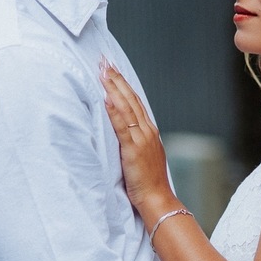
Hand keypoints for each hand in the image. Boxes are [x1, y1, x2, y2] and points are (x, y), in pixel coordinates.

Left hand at [99, 60, 174, 216]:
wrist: (158, 199)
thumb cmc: (149, 182)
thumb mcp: (143, 156)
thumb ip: (135, 141)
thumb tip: (123, 131)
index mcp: (149, 131)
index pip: (134, 101)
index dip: (123, 83)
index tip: (112, 69)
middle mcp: (147, 130)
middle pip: (130, 98)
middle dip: (116, 78)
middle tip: (104, 61)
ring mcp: (141, 139)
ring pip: (126, 107)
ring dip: (113, 88)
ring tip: (102, 72)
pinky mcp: (133, 150)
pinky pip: (122, 127)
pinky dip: (114, 111)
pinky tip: (106, 98)